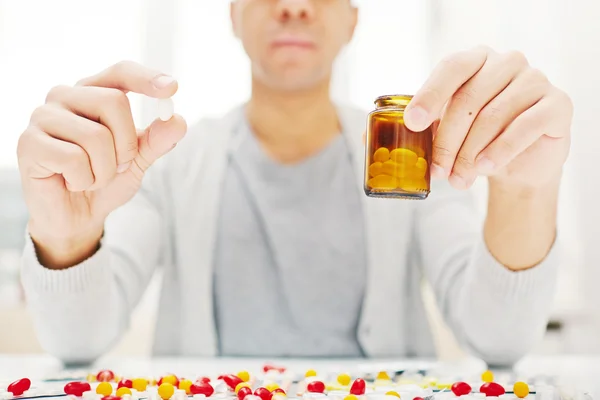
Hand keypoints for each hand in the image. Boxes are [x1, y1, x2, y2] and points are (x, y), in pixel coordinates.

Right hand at [17, 61, 186, 263]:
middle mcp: (65, 96)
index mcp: (92, 93)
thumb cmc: (104, 181)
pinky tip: (71, 182)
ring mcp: (43, 117)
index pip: (120, 72)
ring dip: (104, 170)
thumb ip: (156, 141)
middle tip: (118, 165)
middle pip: (114, 102)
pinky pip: (73, 159)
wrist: (77, 217)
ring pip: (95, 136)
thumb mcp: (137, 161)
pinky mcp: (29, 143)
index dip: (146, 78)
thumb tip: (178, 121)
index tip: (172, 88)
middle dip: (126, 144)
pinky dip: (84, 180)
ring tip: (92, 177)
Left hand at [404, 45, 572, 190]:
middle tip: (438, 171)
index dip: (430, 95)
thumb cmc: (478, 140)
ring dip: (470, 153)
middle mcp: (507, 62)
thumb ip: (425, 125)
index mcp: (477, 59)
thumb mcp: (448, 130)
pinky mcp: (558, 104)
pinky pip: (524, 126)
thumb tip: (387, 132)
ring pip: (493, 116)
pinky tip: (485, 168)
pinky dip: (500, 150)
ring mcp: (535, 79)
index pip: (451, 67)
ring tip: (459, 179)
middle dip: (447, 141)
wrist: (519, 165)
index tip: (412, 123)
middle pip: (468, 99)